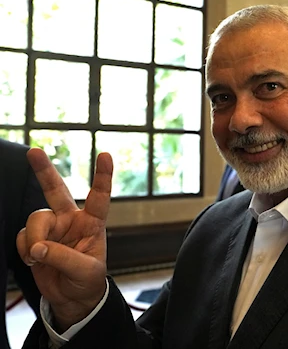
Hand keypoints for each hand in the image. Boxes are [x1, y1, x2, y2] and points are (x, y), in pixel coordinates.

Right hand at [16, 148, 112, 330]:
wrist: (73, 297)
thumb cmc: (88, 280)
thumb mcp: (85, 271)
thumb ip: (64, 258)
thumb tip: (38, 247)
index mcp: (92, 223)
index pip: (99, 196)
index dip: (102, 176)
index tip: (105, 155)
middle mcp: (71, 220)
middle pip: (56, 190)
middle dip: (44, 171)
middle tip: (34, 152)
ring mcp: (52, 228)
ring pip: (35, 219)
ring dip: (34, 237)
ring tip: (38, 256)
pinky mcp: (35, 239)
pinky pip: (22, 236)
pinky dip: (24, 248)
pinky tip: (34, 260)